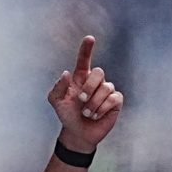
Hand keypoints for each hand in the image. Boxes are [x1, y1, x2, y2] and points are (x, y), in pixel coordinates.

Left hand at [48, 35, 124, 154]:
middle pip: (99, 72)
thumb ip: (57, 87)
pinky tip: (96, 115)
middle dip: (89, 87)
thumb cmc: (67, 114)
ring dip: (93, 103)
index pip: (84, 59)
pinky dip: (102, 108)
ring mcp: (106, 90)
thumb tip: (67, 73)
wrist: (77, 133)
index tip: (89, 38)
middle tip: (81, 100)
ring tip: (86, 113)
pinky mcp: (115, 101)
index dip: (87, 49)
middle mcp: (95, 81)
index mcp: (81, 77)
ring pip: (106, 88)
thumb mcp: (56, 102)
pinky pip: (113, 98)